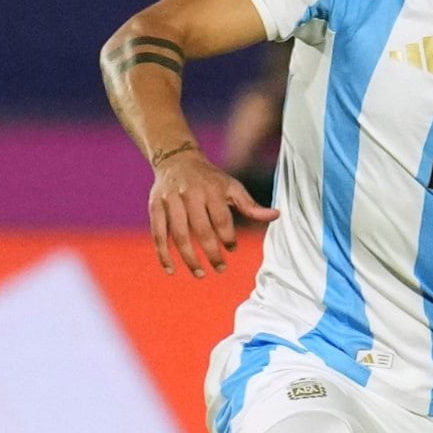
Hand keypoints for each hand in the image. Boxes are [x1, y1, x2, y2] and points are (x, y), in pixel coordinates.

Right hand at [147, 144, 278, 277]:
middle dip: (211, 252)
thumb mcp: (232, 187)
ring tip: (200, 273)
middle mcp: (189, 194)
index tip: (233, 249)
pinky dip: (163, 253)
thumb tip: (277, 215)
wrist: (177, 159)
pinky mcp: (155, 207)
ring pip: (178, 234)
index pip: (221, 219)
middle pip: (200, 229)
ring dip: (188, 257)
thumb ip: (251, 206)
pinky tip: (171, 269)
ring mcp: (170, 201)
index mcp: (211, 189)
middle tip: (220, 268)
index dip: (228, 237)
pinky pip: (158, 233)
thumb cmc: (210, 179)